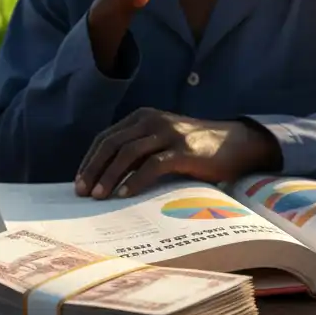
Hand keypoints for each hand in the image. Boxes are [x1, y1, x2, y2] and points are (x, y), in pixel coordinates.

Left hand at [74, 108, 281, 198]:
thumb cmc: (194, 148)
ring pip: (128, 153)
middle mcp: (151, 120)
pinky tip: (124, 195)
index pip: (105, 138)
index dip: (89, 160)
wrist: (236, 143)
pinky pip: (152, 165)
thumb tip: (106, 177)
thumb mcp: (161, 142)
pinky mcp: (184, 151)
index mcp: (142, 117)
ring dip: (109, 176)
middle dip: (93, 169)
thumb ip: (139, 151)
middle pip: (111, 144)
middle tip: (82, 192)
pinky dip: (135, 180)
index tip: (79, 182)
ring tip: (99, 196)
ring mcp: (168, 133)